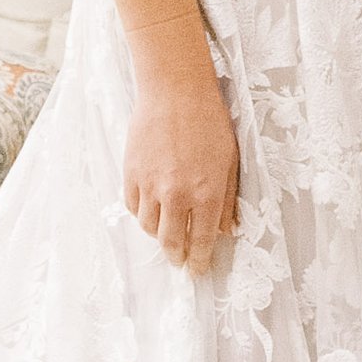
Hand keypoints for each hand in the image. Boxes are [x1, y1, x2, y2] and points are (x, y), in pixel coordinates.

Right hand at [123, 54, 238, 272]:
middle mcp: (177, 196)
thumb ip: (228, 199)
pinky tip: (150, 210)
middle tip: (180, 260)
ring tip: (166, 233)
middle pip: (172, 242)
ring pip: (149, 227)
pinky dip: (142, 213)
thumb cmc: (209, 122)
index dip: (200, 260)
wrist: (175, 92)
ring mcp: (150, 186)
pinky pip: (133, 206)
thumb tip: (227, 230)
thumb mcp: (230, 161)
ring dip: (159, 235)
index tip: (198, 270)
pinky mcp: (131, 173)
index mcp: (207, 194)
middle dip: (177, 256)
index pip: (203, 241)